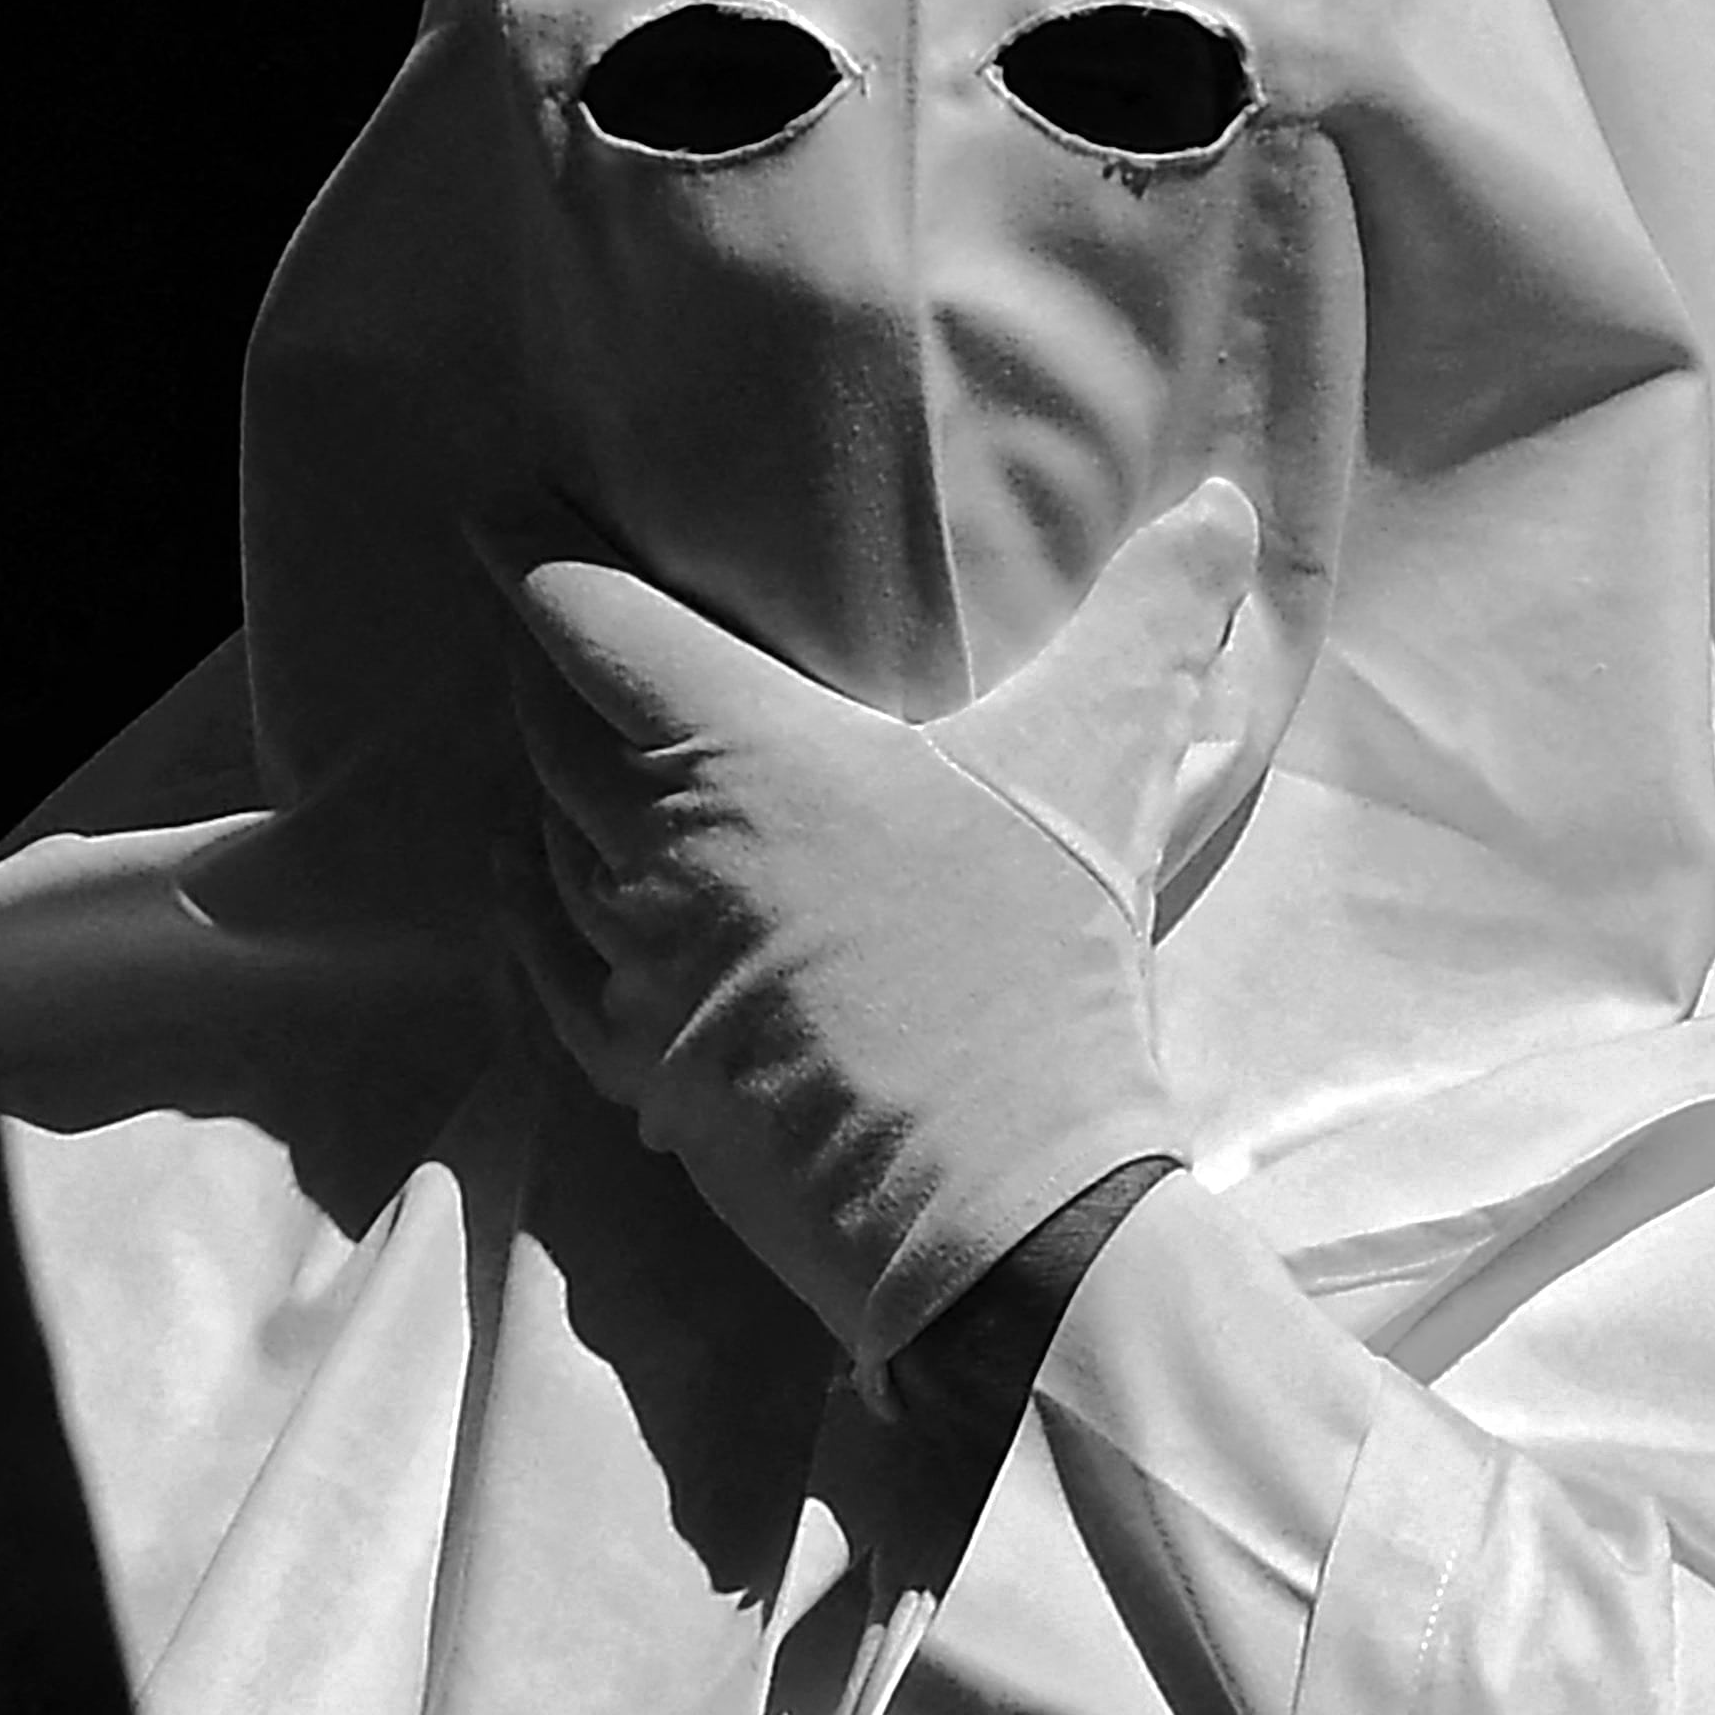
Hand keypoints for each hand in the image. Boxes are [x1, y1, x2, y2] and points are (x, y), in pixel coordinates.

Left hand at [484, 481, 1270, 1377]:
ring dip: (539, 782)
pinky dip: (529, 909)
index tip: (494, 510)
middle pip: (547, 725)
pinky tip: (529, 888)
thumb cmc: (1031, 966)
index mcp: (733, 752)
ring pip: (538, 843)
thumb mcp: (1104, 765)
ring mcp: (634, 970)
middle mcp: (650, 850)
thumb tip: (1221, 504)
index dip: (528, 551)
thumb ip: (1155, 618)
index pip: (587, 621)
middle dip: (541, 663)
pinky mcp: (637, 1072)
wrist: (999, 1211)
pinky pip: (546, 966)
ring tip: (553, 739)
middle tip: (546, 618)